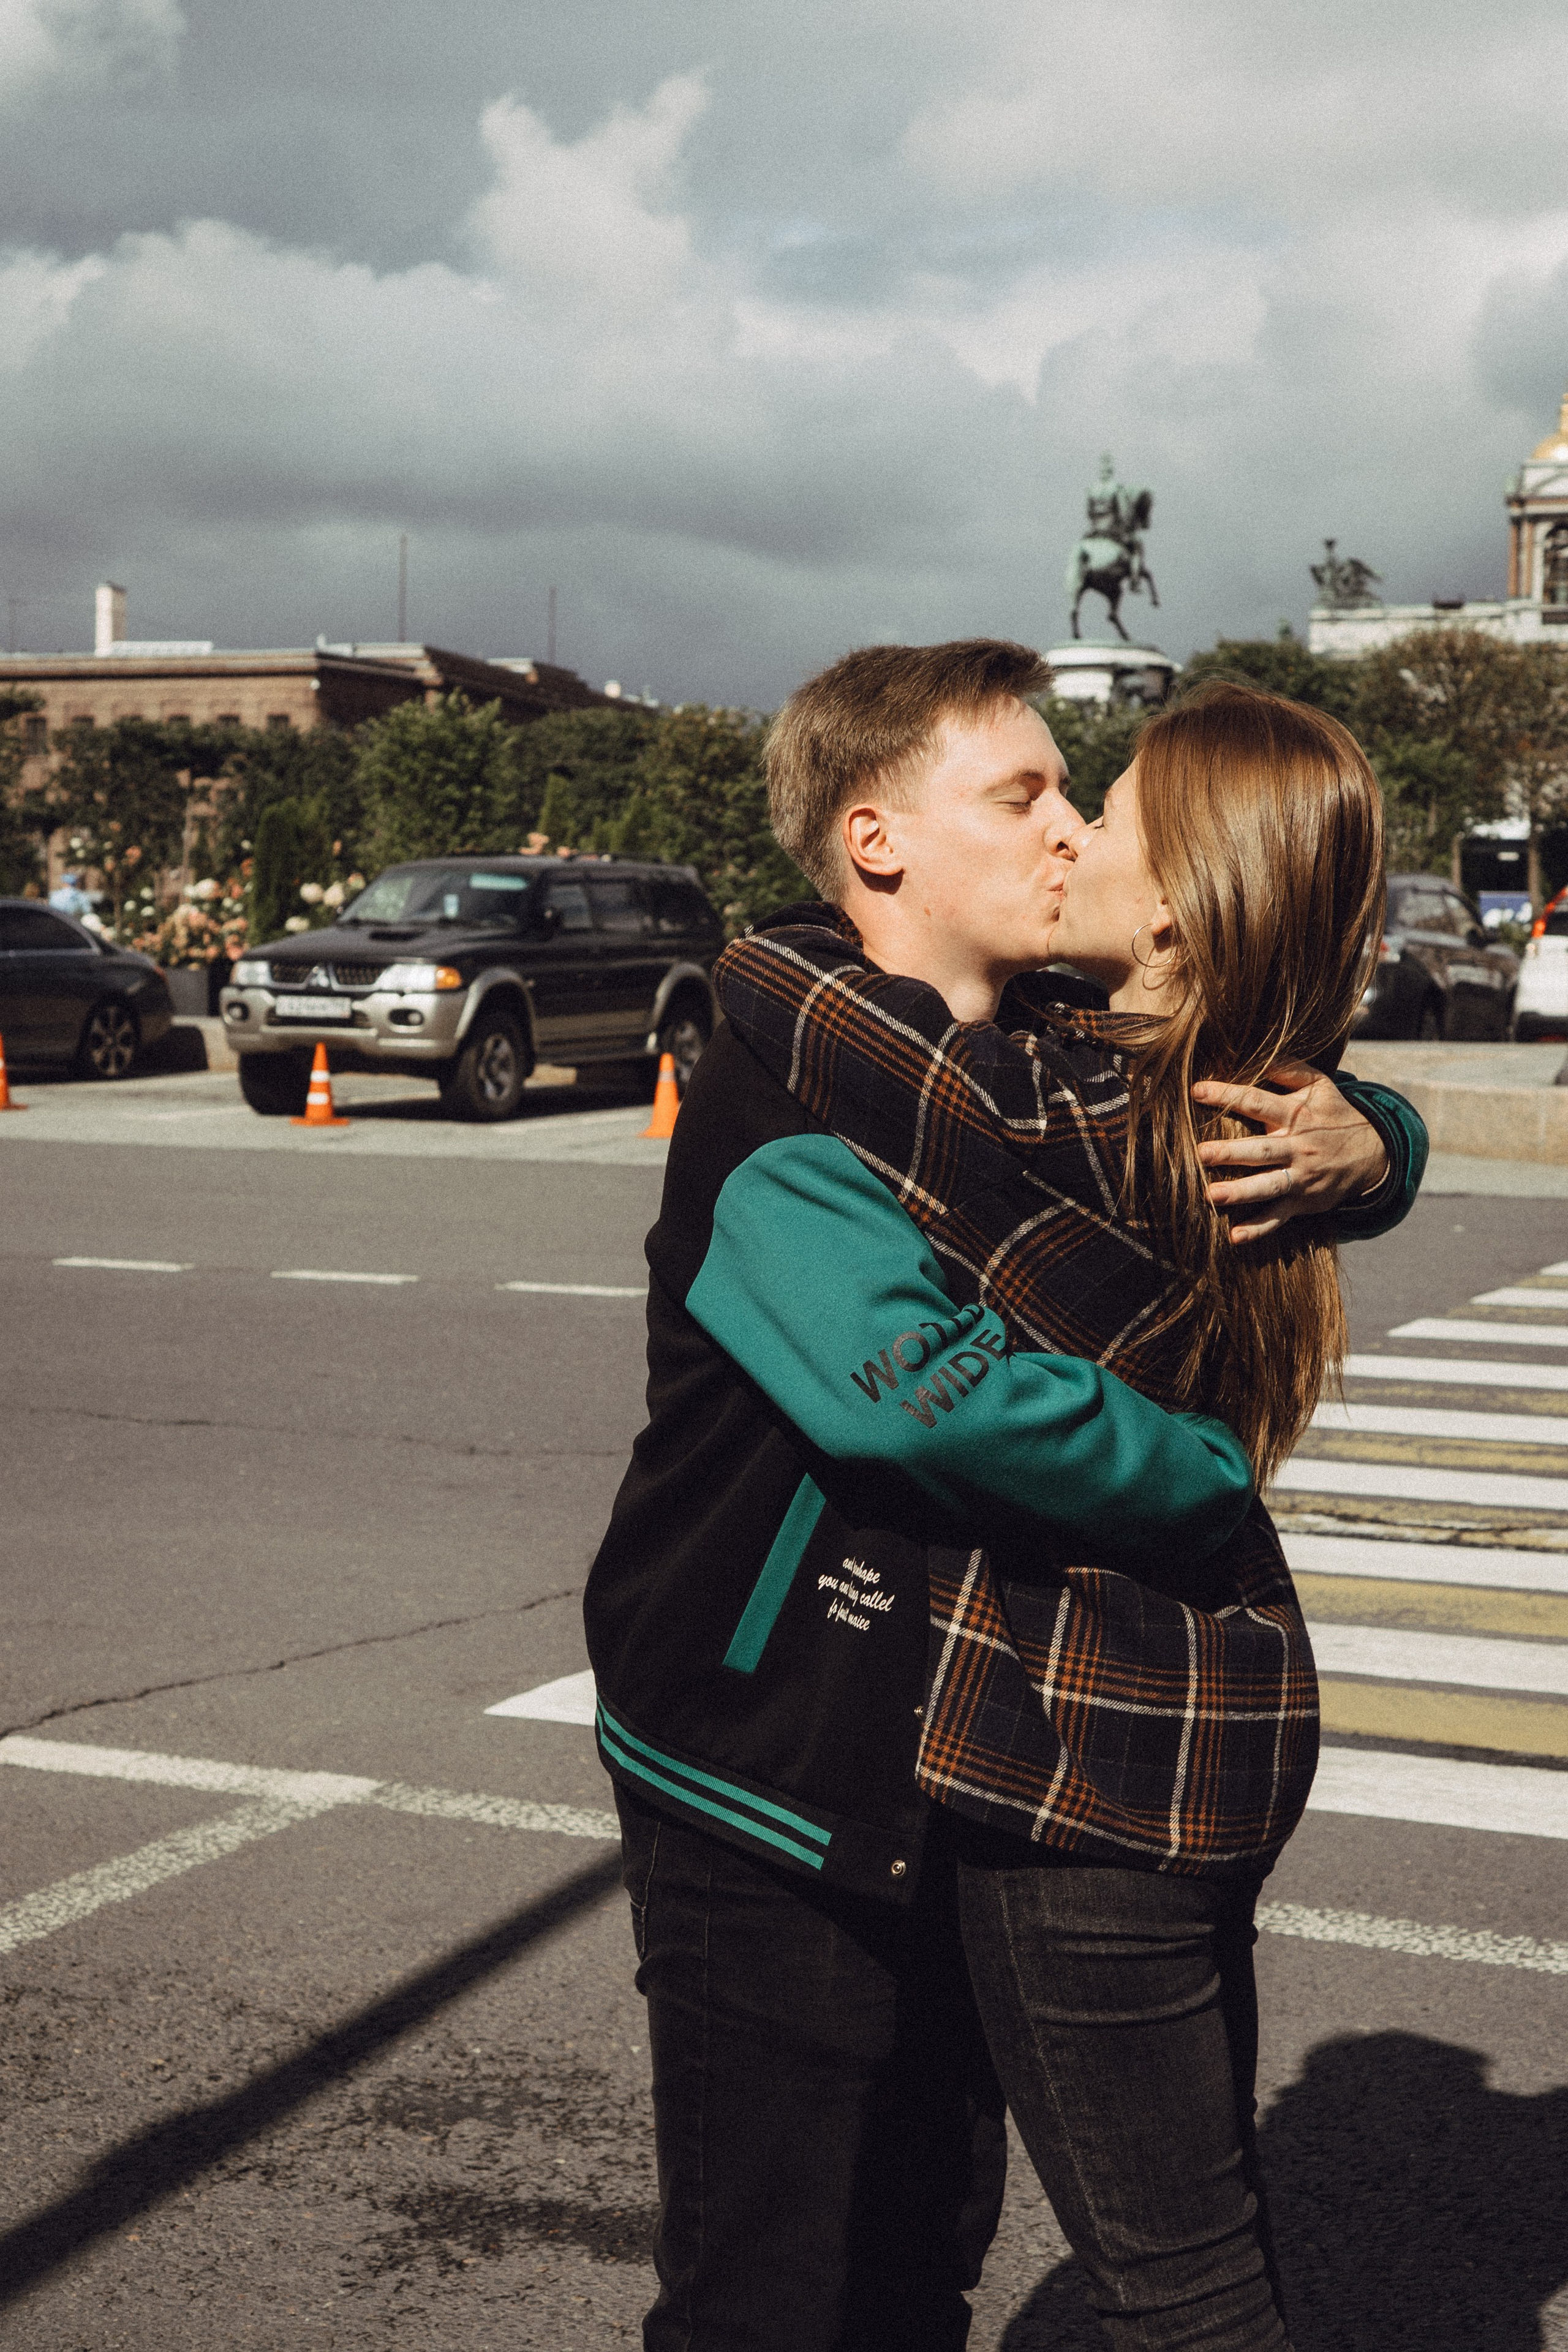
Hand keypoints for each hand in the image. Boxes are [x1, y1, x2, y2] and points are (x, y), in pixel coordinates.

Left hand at [1191, 1061, 1387, 1244]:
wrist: (1373, 1152)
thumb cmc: (1333, 1114)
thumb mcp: (1319, 1085)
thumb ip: (1289, 1068)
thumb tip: (1260, 1055)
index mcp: (1296, 1114)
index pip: (1257, 1101)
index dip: (1228, 1095)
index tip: (1197, 1091)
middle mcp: (1297, 1146)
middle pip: (1261, 1149)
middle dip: (1232, 1152)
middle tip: (1201, 1154)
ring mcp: (1301, 1176)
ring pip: (1269, 1185)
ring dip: (1242, 1192)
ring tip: (1213, 1195)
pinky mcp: (1303, 1201)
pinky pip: (1279, 1216)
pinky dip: (1258, 1228)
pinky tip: (1235, 1237)